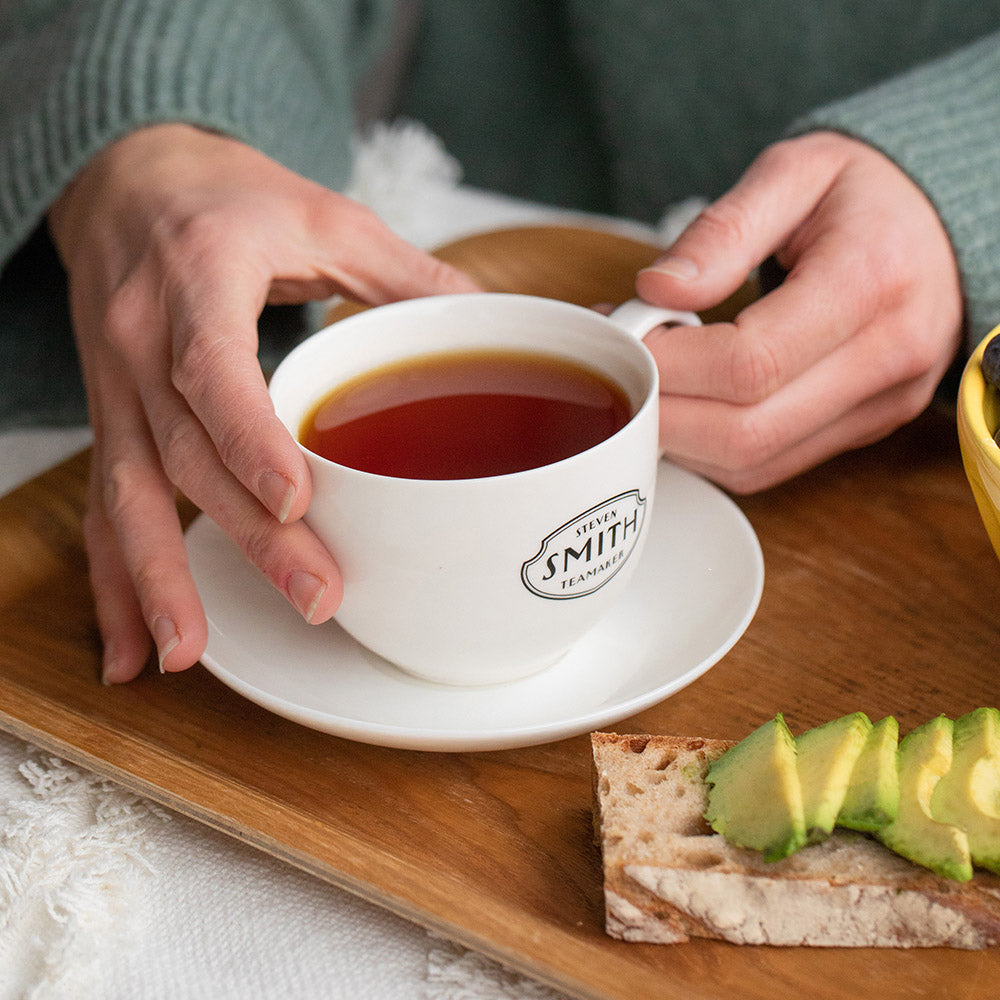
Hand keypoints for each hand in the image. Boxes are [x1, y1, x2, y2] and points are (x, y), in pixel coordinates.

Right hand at [48, 124, 478, 682]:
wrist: (126, 180)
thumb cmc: (227, 198)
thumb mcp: (322, 214)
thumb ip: (404, 272)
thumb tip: (486, 322)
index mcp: (200, 280)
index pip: (213, 367)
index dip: (250, 436)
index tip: (297, 500)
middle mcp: (143, 341)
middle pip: (189, 451)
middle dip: (249, 534)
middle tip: (314, 596)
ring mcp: (118, 388)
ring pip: (131, 492)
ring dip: (160, 578)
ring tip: (186, 652)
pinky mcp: (114, 421)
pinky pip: (101, 507)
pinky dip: (112, 581)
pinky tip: (125, 647)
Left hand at [635, 131, 963, 492]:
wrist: (939, 228)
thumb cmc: (863, 195)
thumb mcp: (792, 173)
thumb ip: (722, 230)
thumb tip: (657, 289)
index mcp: (871, 279)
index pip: (750, 361)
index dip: (671, 364)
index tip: (627, 337)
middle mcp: (888, 356)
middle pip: (746, 430)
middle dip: (663, 411)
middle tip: (625, 368)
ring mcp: (880, 404)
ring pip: (753, 462)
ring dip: (680, 437)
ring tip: (653, 380)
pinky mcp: (865, 428)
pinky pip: (769, 466)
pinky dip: (711, 448)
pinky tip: (689, 403)